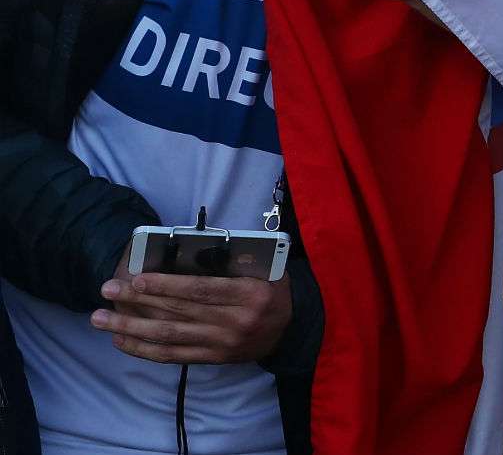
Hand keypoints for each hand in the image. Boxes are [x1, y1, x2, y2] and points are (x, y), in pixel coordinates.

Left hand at [92, 248, 292, 364]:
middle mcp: (234, 322)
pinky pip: (172, 356)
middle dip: (139, 301)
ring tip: (101, 319)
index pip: (201, 290)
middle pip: (178, 312)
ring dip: (130, 328)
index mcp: (249, 294)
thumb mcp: (266, 269)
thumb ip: (235, 262)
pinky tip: (121, 340)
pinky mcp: (213, 358)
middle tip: (108, 290)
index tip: (137, 278)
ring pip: (168, 336)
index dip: (167, 285)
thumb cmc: (273, 290)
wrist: (291, 328)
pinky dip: (143, 349)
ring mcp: (222, 344)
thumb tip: (189, 255)